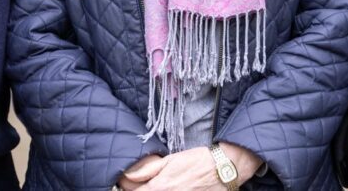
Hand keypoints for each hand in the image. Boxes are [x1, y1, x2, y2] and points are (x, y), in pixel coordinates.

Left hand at [127, 144, 262, 189]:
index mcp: (159, 187)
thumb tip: (127, 175)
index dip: (125, 187)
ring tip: (154, 185)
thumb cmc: (197, 161)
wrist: (223, 169)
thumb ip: (148, 169)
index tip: (124, 182)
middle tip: (138, 184)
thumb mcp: (171, 160)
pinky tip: (168, 187)